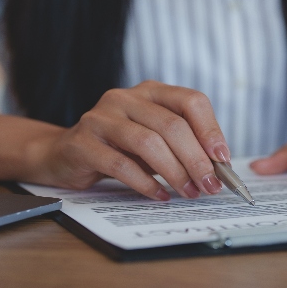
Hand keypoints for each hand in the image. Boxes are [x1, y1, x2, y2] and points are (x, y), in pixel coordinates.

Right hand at [26, 81, 229, 200]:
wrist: (62, 154)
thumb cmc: (118, 148)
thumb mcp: (154, 141)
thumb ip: (182, 147)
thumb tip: (218, 168)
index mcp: (151, 91)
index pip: (191, 101)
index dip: (211, 130)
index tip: (223, 160)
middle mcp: (126, 98)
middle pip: (172, 125)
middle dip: (196, 159)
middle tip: (210, 185)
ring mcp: (101, 117)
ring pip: (148, 143)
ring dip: (175, 172)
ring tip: (189, 192)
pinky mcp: (82, 142)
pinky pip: (120, 164)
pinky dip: (145, 183)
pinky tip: (160, 196)